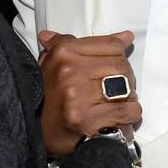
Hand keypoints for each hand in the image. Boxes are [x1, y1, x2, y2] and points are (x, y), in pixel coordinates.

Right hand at [39, 30, 141, 155]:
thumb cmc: (49, 96)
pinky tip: (118, 116)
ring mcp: (78, 96)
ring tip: (116, 101)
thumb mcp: (54, 62)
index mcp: (64, 53)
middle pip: (121, 65)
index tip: (119, 61)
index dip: (120, 53)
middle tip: (117, 87)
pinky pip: (128, 110)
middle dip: (126, 76)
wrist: (38, 132)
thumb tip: (124, 35)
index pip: (112, 44)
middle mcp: (70, 72)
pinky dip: (129, 114)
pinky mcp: (87, 119)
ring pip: (127, 87)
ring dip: (128, 95)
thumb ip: (88, 47)